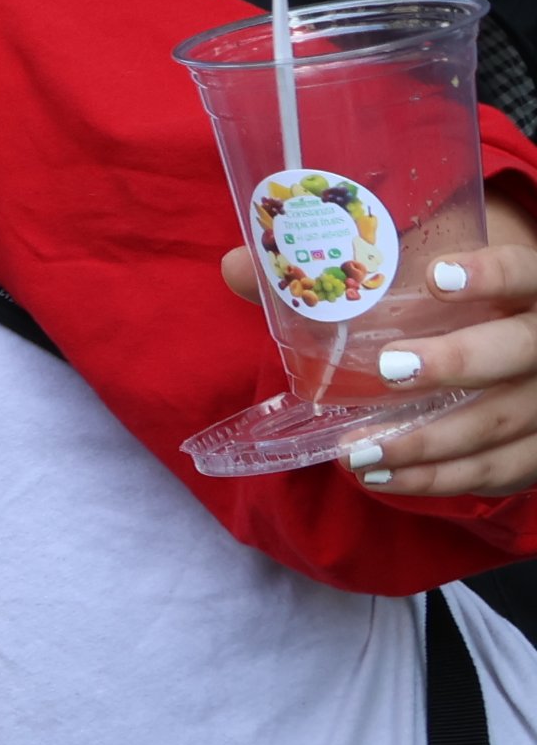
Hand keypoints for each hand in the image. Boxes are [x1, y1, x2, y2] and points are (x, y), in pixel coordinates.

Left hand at [251, 192, 536, 497]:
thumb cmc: (447, 313)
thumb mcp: (414, 284)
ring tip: (357, 450)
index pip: (527, 272)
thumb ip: (334, 273)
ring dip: (428, 441)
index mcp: (531, 288)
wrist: (507, 356)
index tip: (436, 276)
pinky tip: (380, 477)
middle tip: (389, 370)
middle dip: (456, 362)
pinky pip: (497, 472)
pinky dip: (437, 479)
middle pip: (520, 350)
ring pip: (504, 422)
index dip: (492, 274)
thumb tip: (237, 265)